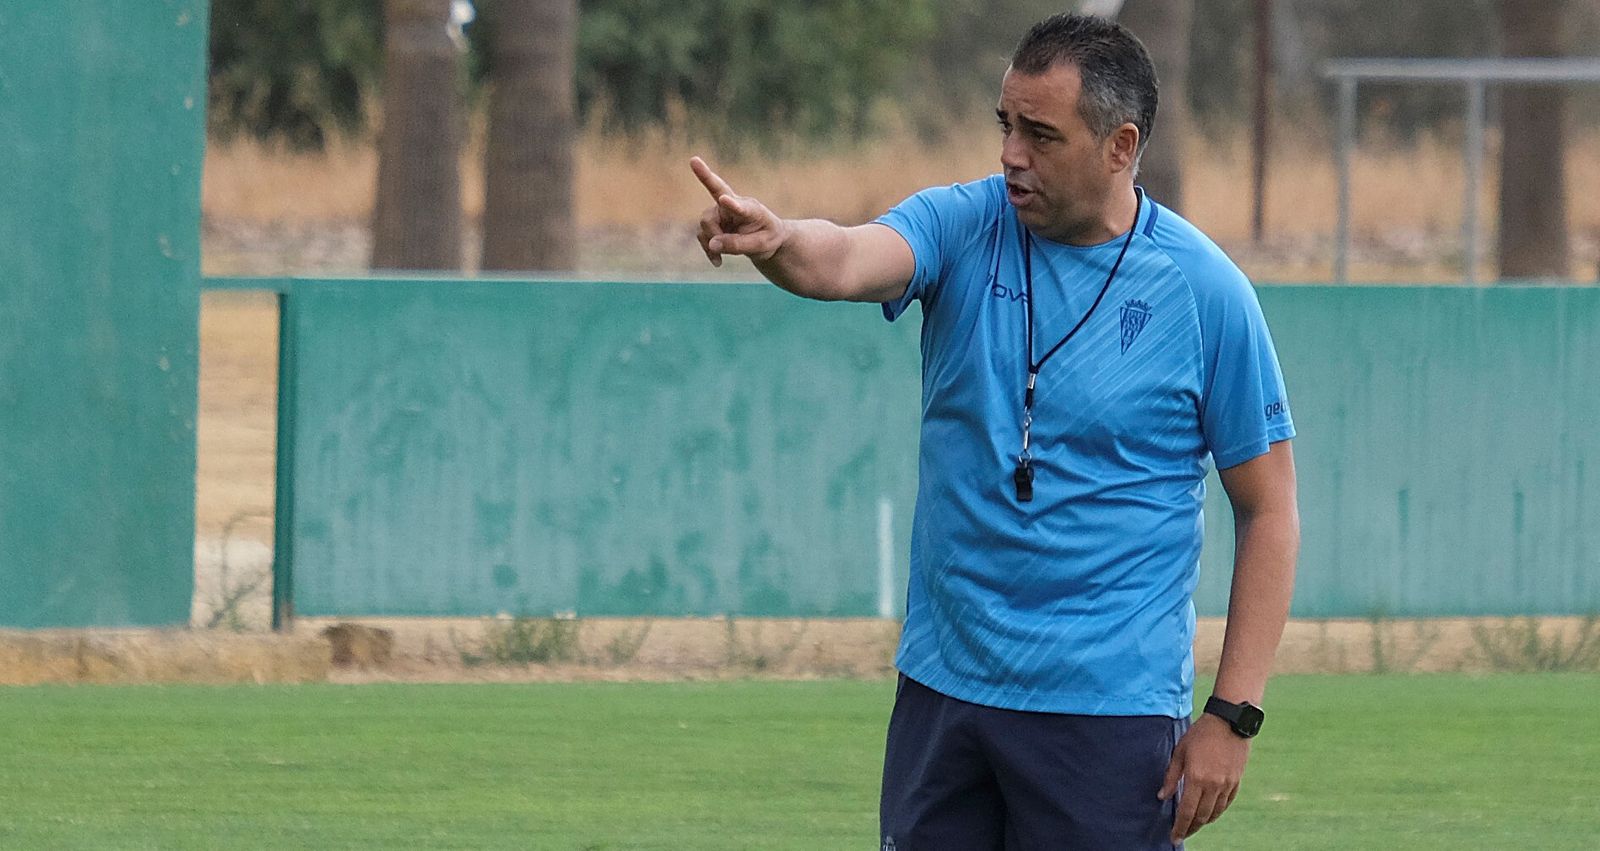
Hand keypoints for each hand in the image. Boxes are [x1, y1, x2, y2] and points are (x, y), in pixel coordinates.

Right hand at [691, 156, 786, 266]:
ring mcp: (721, 212)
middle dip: (712, 234)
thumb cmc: (768, 237)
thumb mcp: (760, 244)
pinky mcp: (714, 222)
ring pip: (704, 224)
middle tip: (718, 249)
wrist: (766, 239)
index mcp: (750, 208)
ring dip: (710, 243)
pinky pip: (702, 234)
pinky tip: (717, 260)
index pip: (738, 205)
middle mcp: (732, 204)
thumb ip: (738, 244)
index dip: (729, 203)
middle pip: (710, 216)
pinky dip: (708, 249)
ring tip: (720, 258)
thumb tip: (712, 244)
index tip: (723, 199)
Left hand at [1158, 713, 1250, 843]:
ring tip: (1194, 825)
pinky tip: (1210, 813)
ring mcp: (1227, 785)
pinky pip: (1226, 803)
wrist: (1230, 722)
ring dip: (1204, 822)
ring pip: (1215, 813)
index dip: (1180, 827)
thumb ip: (1171, 777)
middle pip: (1202, 817)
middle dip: (1190, 828)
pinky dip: (1217, 812)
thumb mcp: (1180, 752)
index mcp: (1196, 779)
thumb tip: (1162, 796)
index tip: (1173, 837)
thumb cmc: (1201, 734)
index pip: (1187, 812)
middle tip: (1182, 834)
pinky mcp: (1236, 781)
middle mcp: (1213, 786)